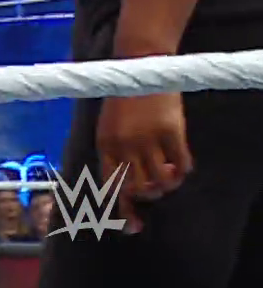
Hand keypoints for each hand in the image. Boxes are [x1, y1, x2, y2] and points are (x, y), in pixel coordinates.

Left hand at [96, 92, 191, 229]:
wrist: (139, 62)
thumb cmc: (123, 96)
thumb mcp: (109, 124)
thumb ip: (115, 152)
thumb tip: (124, 188)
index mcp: (104, 142)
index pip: (110, 186)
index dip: (122, 209)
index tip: (132, 225)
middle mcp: (124, 144)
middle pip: (137, 189)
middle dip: (147, 195)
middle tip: (154, 186)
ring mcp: (148, 138)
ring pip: (161, 182)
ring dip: (166, 184)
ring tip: (167, 172)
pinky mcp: (171, 131)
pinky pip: (181, 165)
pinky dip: (182, 171)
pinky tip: (180, 164)